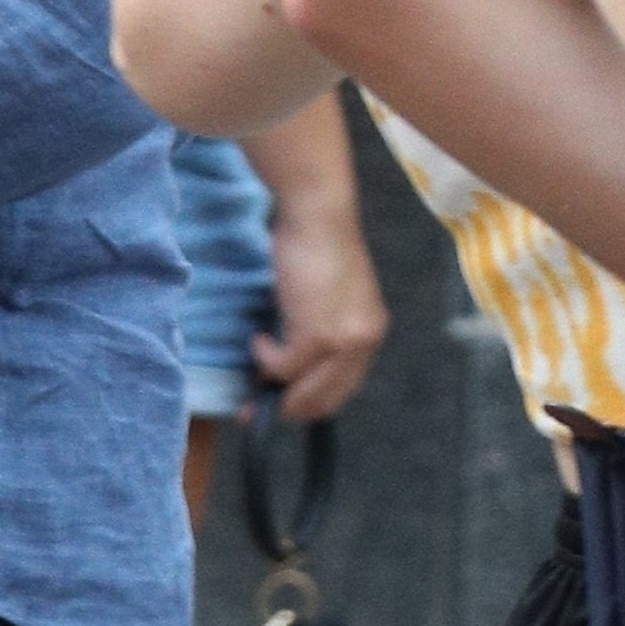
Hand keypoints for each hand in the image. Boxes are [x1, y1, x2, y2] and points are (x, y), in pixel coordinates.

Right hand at [252, 192, 389, 421]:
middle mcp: (363, 342)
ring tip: (257, 361)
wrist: (318, 215)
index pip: (344, 386)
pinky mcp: (317, 337)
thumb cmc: (316, 242)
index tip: (283, 404)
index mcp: (369, 331)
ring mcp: (342, 343)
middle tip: (255, 410)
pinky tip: (259, 337)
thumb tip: (284, 361)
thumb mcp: (326, 293)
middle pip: (327, 399)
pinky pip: (282, 367)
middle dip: (290, 408)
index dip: (312, 399)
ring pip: (304, 390)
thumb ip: (318, 326)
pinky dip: (265, 357)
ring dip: (274, 382)